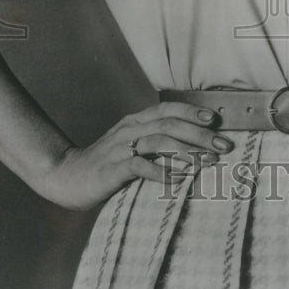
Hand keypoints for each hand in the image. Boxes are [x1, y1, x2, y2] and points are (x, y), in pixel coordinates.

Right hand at [41, 102, 233, 209]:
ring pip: (160, 142)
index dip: (192, 112)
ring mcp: (120, 148)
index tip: (216, 120)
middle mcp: (129, 129)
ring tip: (208, 162)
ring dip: (188, 152)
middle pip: (170, 124)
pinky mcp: (112, 169)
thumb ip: (152, 142)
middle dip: (200, 135)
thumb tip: (190, 147)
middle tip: (223, 146)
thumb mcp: (129, 146)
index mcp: (135, 121)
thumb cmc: (104, 164)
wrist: (65, 176)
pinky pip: (141, 166)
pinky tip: (181, 179)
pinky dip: (164, 172)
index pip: (168, 109)